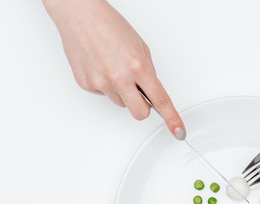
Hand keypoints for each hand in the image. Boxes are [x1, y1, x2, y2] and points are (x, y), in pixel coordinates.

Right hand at [43, 0, 185, 138]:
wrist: (80, 15)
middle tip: (139, 92)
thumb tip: (150, 92)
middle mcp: (119, 77)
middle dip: (143, 107)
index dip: (172, 119)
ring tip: (114, 68)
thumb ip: (147, 72)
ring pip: (121, 103)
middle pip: (140, 113)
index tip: (179, 131)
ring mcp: (101, 83)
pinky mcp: (86, 84)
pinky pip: (104, 95)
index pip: (160, 100)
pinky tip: (101, 67)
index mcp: (138, 66)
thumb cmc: (110, 26)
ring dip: (122, 92)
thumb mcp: (140, 47)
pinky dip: (105, 85)